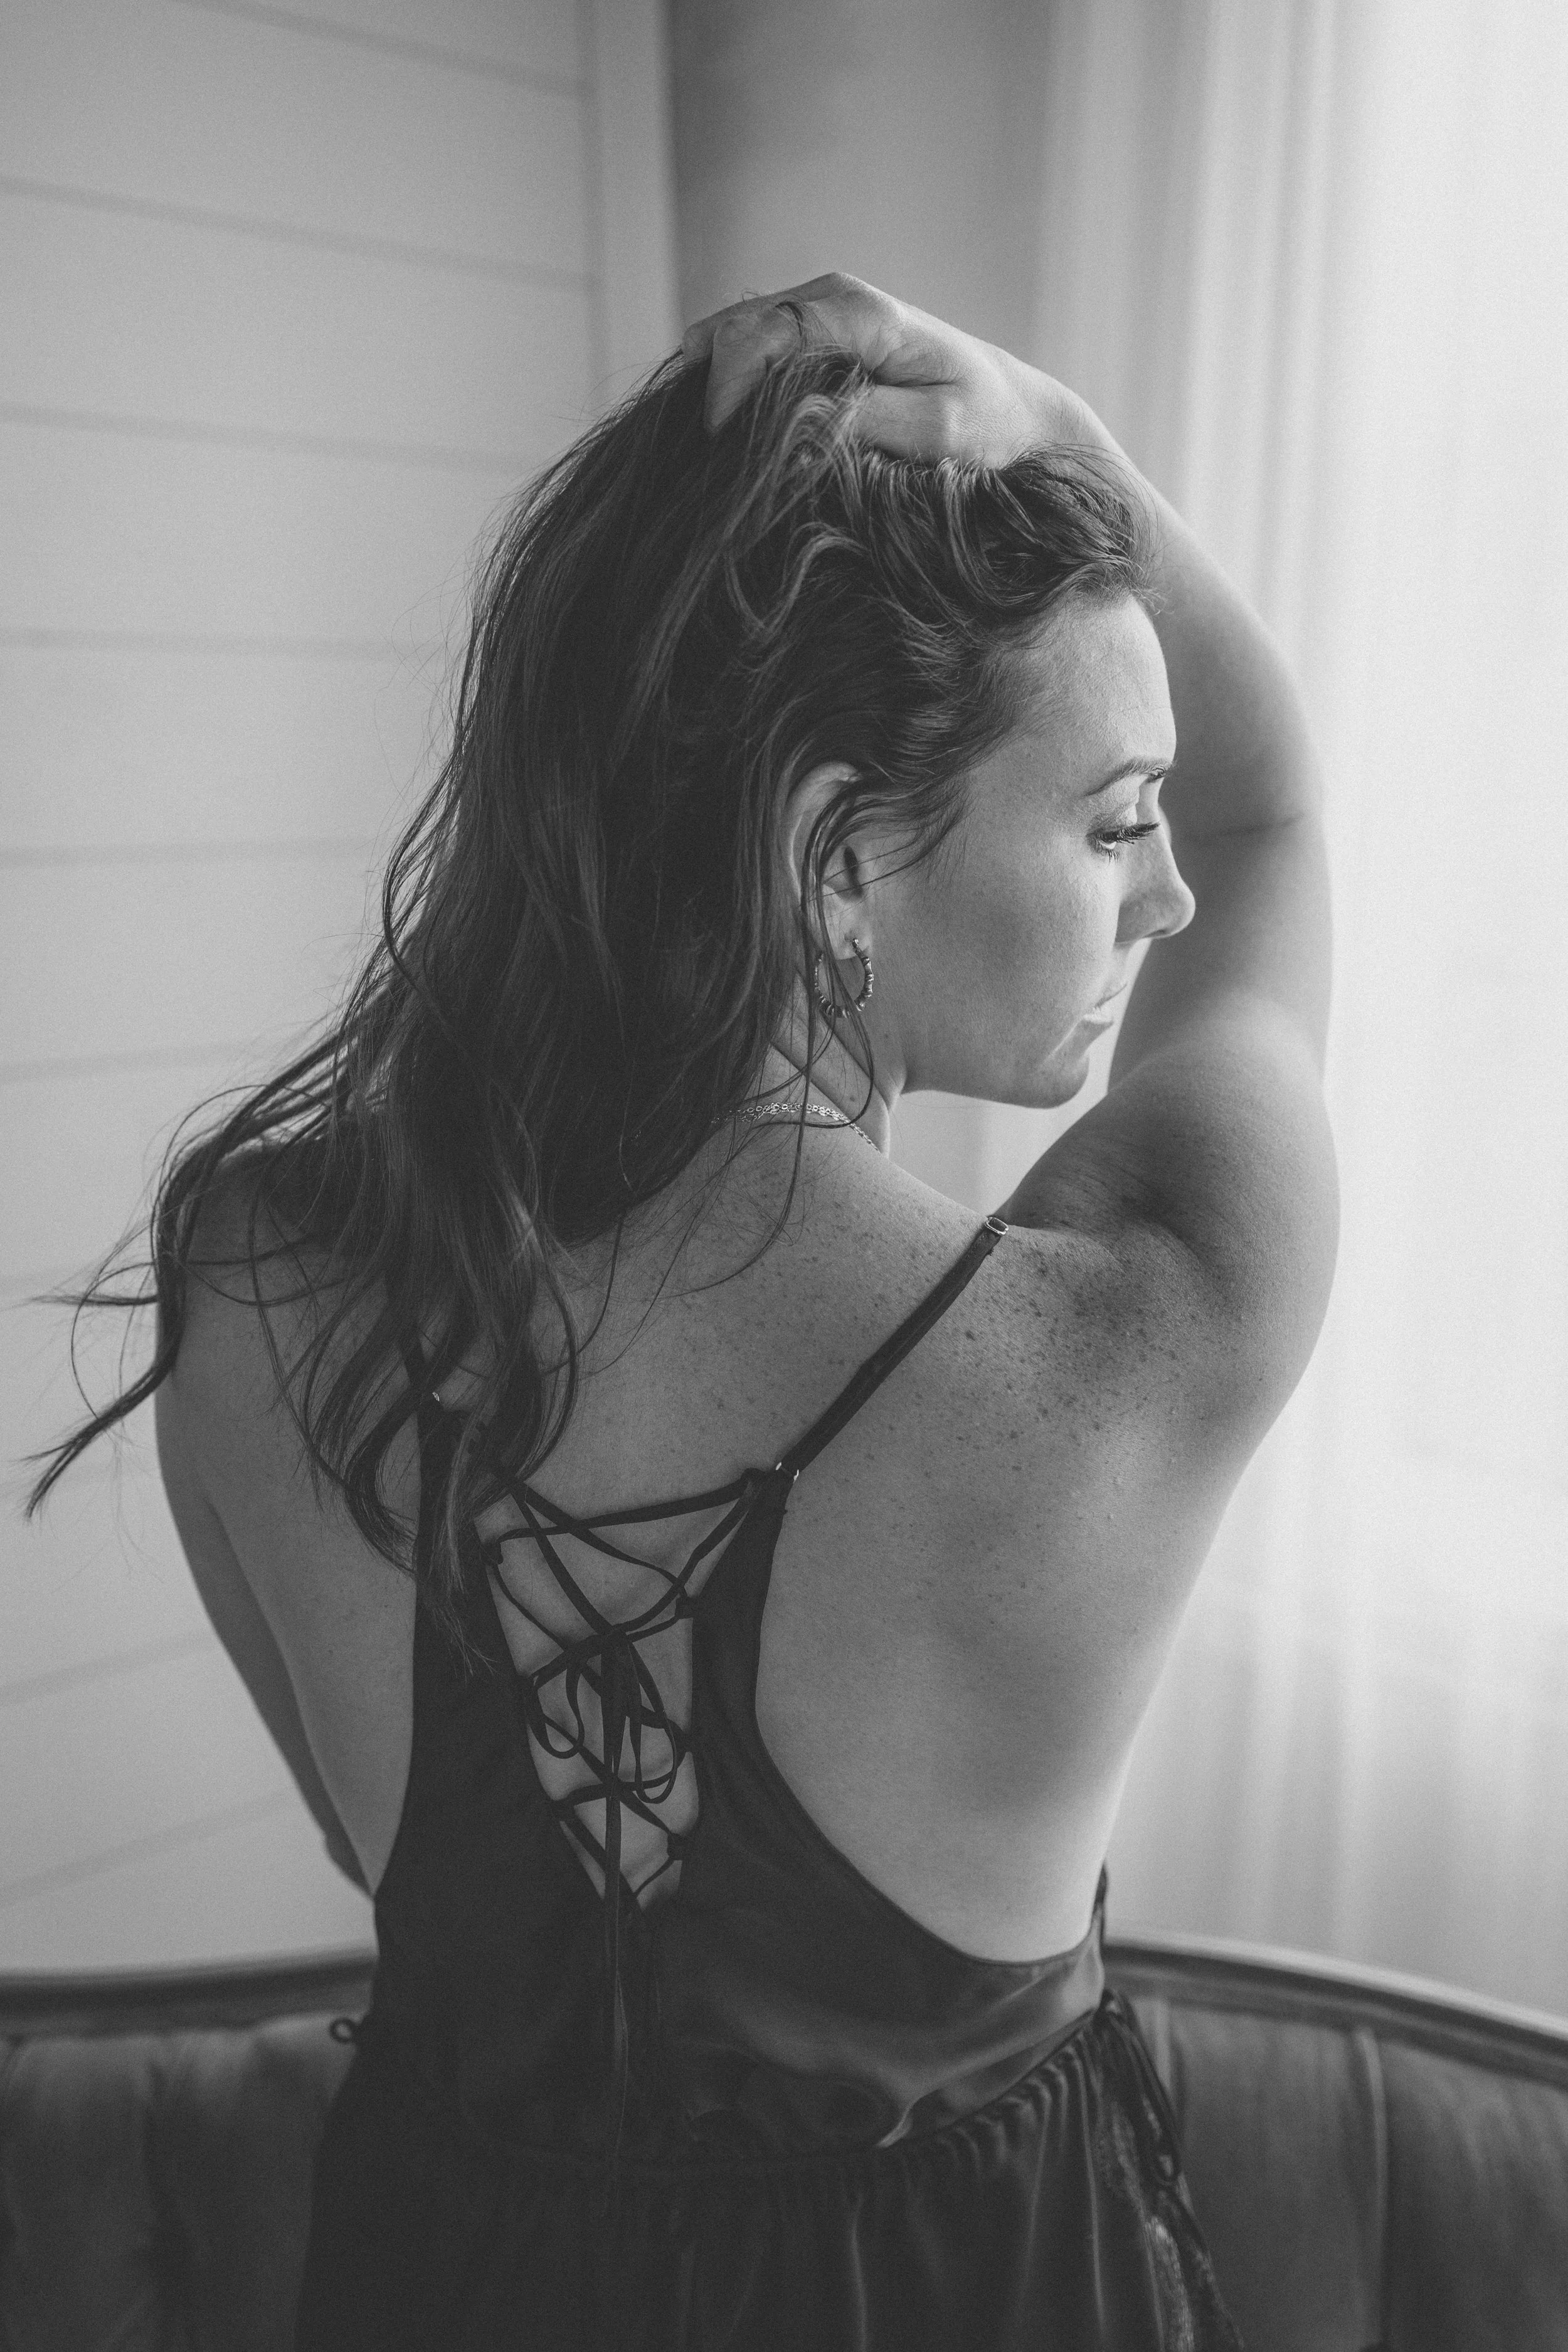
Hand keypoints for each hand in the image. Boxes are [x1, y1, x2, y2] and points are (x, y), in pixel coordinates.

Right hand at [680, 272, 1105, 465]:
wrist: (1017, 410)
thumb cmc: (988, 427)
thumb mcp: (936, 434)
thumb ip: (865, 421)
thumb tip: (794, 418)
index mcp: (862, 313)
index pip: (770, 332)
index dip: (732, 384)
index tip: (717, 441)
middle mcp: (833, 296)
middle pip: (739, 326)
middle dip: (710, 387)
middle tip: (706, 459)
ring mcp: (819, 309)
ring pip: (733, 333)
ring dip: (710, 385)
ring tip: (708, 449)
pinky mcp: (813, 332)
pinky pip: (748, 347)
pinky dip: (723, 382)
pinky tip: (722, 429)